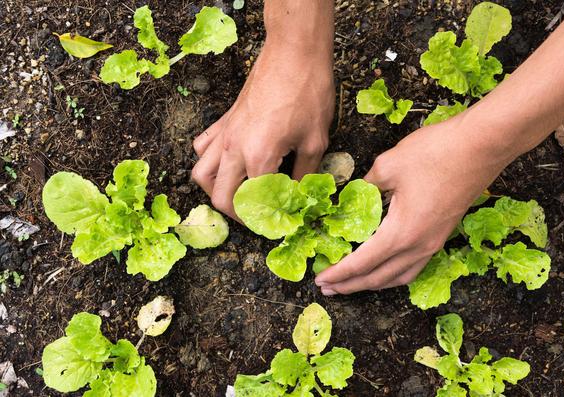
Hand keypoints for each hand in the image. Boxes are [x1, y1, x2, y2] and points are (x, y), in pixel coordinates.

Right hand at [191, 41, 334, 218]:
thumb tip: (300, 197)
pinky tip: (228, 164)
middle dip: (237, 215)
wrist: (293, 53)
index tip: (279, 225)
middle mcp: (234, 149)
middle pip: (220, 197)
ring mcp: (225, 134)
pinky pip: (203, 148)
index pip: (254, 203)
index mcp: (259, 157)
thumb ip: (305, 174)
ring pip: (201, 174)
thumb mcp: (316, 141)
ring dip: (216, 191)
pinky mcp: (224, 120)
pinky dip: (209, 162)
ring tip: (237, 195)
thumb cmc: (308, 93)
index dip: (266, 220)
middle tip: (257, 217)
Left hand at [314, 113, 513, 294]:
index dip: (338, 273)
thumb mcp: (388, 165)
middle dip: (350, 285)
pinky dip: (394, 274)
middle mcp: (419, 246)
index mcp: (401, 233)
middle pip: (378, 278)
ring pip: (399, 277)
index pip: (361, 263)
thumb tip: (352, 196)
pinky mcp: (443, 235)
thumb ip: (365, 187)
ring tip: (352, 284)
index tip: (320, 279)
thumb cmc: (436, 152)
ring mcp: (434, 243)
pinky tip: (385, 268)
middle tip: (327, 288)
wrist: (482, 146)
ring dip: (373, 283)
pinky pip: (414, 267)